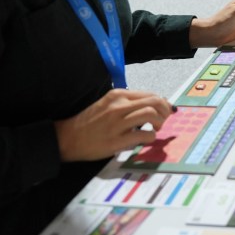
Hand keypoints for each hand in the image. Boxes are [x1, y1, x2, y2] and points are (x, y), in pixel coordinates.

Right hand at [54, 89, 174, 160]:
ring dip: (160, 122)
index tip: (166, 110)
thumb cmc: (90, 122)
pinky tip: (145, 139)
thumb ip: (129, 103)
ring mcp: (118, 122)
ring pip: (151, 114)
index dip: (163, 102)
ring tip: (156, 128)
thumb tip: (156, 104)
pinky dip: (151, 137)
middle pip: (154, 102)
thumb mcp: (108, 105)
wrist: (68, 137)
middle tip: (164, 119)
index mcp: (118, 95)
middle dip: (165, 111)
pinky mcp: (117, 139)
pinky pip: (144, 135)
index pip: (150, 94)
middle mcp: (119, 106)